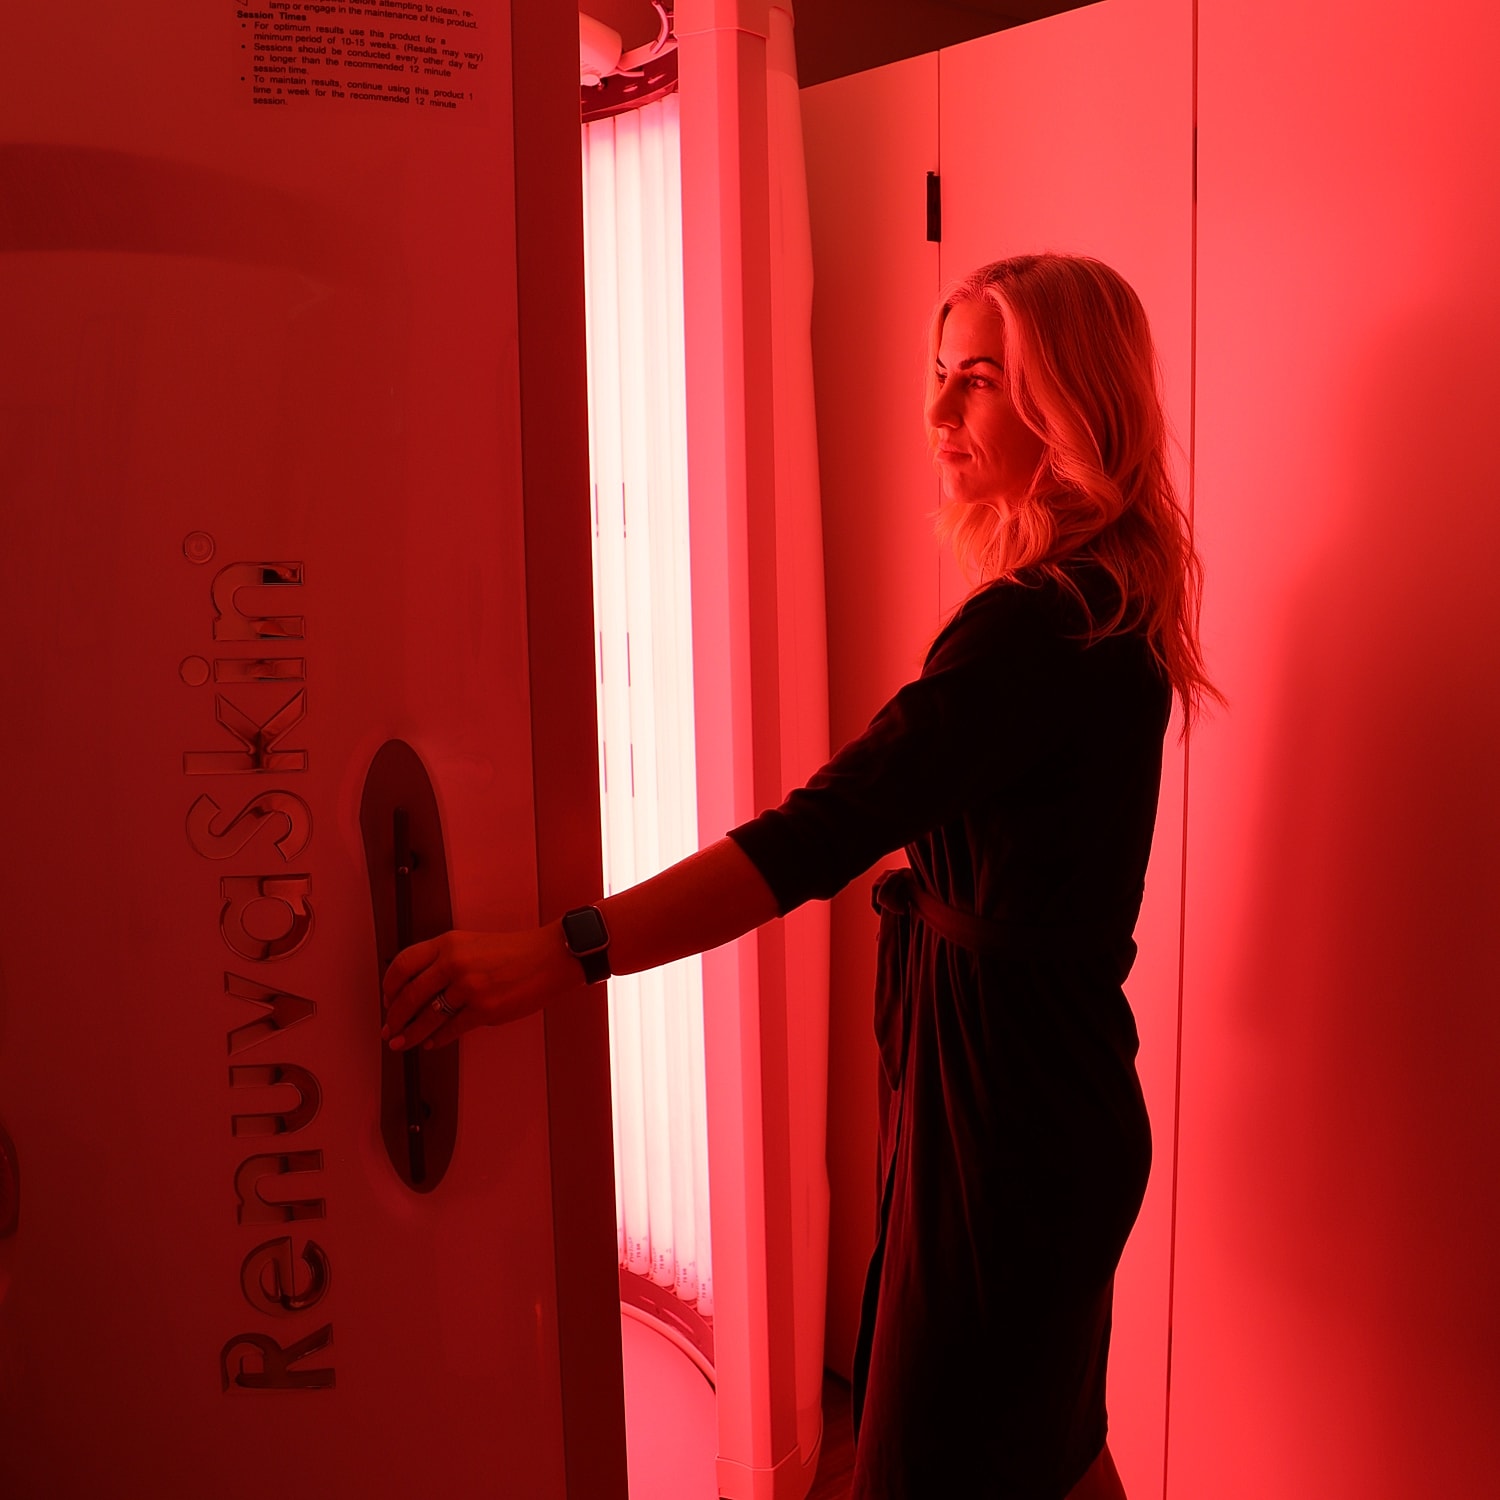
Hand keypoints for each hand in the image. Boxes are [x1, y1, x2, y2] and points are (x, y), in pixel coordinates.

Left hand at [380, 922, 584, 1050]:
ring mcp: (469, 988)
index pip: (403, 964)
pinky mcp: (485, 1010)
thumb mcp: (471, 944)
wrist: (549, 957)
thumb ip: (443, 962)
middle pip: (409, 995)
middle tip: (389, 1029)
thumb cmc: (513, 952)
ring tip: (401, 1043)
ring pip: (427, 1017)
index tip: (387, 1000)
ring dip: (410, 1034)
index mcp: (448, 943)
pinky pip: (451, 1030)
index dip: (389, 987)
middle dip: (394, 1018)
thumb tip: (417, 991)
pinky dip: (437, 1039)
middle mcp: (454, 963)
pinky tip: (431, 1042)